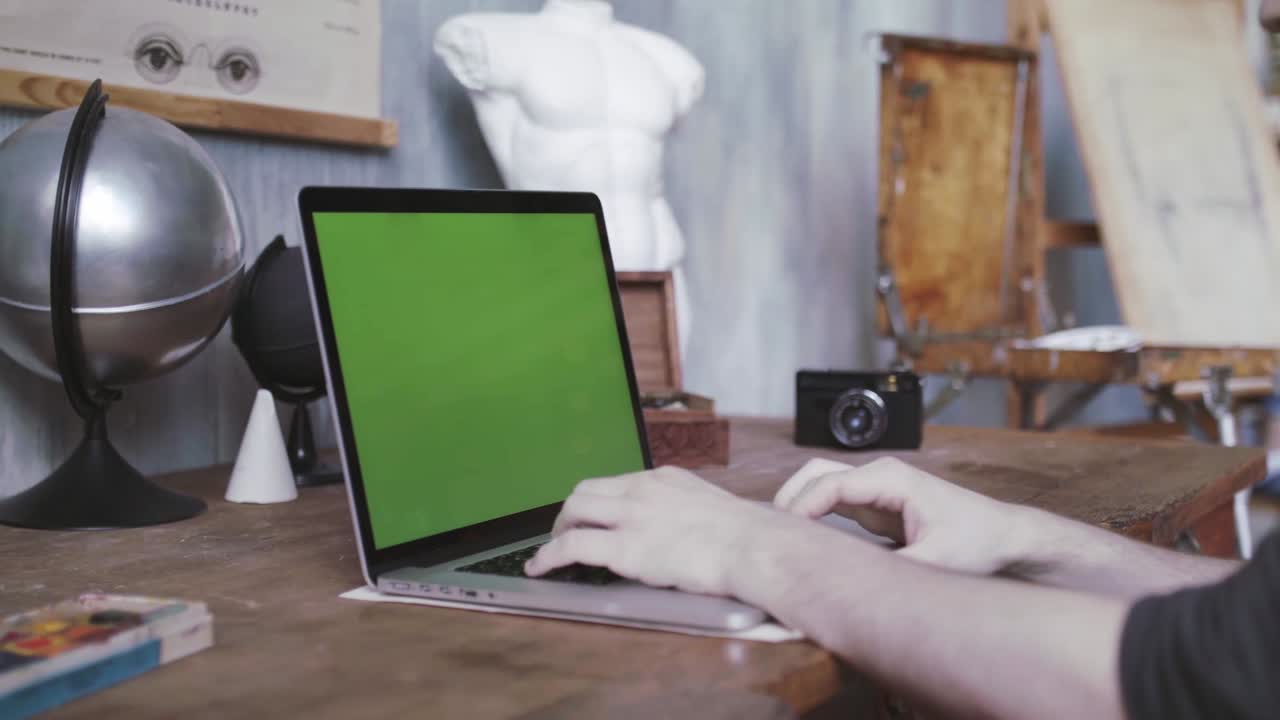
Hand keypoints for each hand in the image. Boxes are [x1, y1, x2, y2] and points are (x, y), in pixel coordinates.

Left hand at [525, 466, 829, 597]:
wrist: (754, 545)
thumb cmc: (749, 536)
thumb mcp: (714, 509)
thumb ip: (691, 513)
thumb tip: (691, 533)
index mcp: (665, 478)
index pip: (618, 482)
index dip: (599, 501)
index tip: (595, 515)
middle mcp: (642, 489)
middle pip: (586, 490)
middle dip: (571, 511)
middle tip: (567, 532)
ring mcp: (631, 516)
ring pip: (574, 510)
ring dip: (557, 530)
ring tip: (551, 551)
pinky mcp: (624, 548)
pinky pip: (572, 546)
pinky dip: (548, 556)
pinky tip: (540, 568)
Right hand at [774, 457, 1026, 575]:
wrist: (1005, 538)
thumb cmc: (977, 542)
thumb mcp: (936, 562)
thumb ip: (893, 573)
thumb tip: (853, 587)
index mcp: (889, 478)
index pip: (828, 485)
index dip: (800, 509)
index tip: (783, 539)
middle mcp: (878, 476)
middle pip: (815, 473)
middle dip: (789, 499)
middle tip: (770, 536)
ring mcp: (875, 490)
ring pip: (820, 485)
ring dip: (797, 506)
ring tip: (779, 540)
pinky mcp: (875, 507)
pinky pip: (832, 503)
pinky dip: (811, 516)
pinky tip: (801, 543)